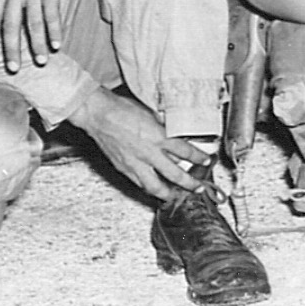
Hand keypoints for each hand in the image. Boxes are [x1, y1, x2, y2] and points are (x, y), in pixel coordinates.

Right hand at [73, 86, 206, 202]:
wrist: (98, 114)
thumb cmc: (122, 109)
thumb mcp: (151, 114)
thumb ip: (164, 127)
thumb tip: (175, 134)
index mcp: (158, 137)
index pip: (185, 151)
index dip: (198, 158)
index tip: (206, 161)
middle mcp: (148, 153)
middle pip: (174, 174)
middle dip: (189, 183)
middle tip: (198, 188)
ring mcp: (135, 163)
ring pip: (155, 186)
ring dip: (168, 193)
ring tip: (176, 196)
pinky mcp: (123, 168)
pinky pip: (139, 183)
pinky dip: (148, 188)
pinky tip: (153, 189)